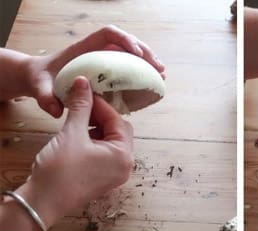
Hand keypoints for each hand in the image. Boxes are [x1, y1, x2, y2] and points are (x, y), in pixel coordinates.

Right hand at [19, 77, 134, 228]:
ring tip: (76, 120)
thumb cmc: (61, 170)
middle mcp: (124, 167)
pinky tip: (76, 135)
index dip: (100, 104)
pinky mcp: (102, 179)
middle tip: (81, 105)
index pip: (118, 120)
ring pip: (110, 141)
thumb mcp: (72, 132)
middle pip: (118, 131)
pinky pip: (103, 154)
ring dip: (95, 127)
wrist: (45, 201)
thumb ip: (81, 106)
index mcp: (123, 156)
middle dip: (100, 116)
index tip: (84, 92)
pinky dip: (93, 141)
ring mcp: (114, 175)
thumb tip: (84, 82)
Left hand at [24, 26, 164, 117]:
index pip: (108, 35)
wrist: (40, 80)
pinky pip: (126, 69)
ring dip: (147, 63)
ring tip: (161, 76)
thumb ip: (46, 98)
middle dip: (144, 53)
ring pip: (129, 56)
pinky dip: (140, 75)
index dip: (124, 40)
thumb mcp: (41, 89)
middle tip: (159, 68)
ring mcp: (102, 62)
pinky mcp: (106, 73)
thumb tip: (56, 110)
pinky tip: (150, 86)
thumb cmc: (41, 81)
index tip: (136, 52)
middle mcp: (96, 52)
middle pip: (125, 43)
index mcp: (84, 50)